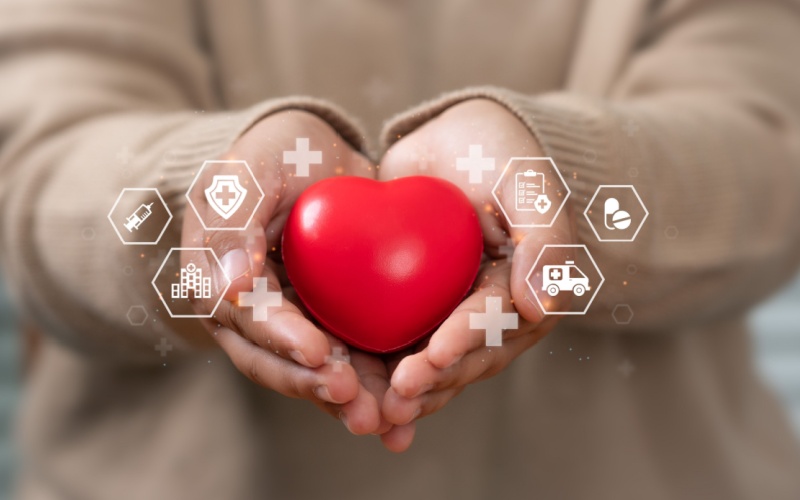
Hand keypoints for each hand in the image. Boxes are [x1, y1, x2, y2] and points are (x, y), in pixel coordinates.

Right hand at [180, 110, 391, 435]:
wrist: (316, 157)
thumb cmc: (277, 153)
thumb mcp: (249, 169)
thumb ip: (233, 220)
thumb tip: (229, 288)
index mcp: (219, 281)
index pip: (247, 317)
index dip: (280, 338)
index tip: (317, 352)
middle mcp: (249, 315)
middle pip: (278, 361)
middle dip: (317, 384)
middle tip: (358, 402)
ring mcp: (291, 326)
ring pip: (315, 372)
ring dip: (349, 400)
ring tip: (386, 421)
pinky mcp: (329, 328)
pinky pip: (349, 363)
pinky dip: (374, 387)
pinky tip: (404, 415)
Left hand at [377, 99, 576, 450]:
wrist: (451, 138)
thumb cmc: (497, 151)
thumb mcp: (527, 181)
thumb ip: (544, 238)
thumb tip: (539, 307)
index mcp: (525, 291)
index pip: (497, 322)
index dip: (466, 341)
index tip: (434, 356)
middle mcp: (490, 313)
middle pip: (463, 358)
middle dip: (431, 381)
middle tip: (396, 400)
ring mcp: (451, 315)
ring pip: (431, 364)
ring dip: (406, 393)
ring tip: (374, 414)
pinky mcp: (414, 310)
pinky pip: (398, 346)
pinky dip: (377, 372)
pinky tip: (351, 393)